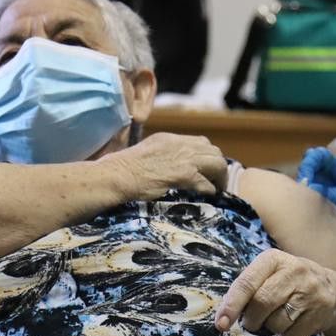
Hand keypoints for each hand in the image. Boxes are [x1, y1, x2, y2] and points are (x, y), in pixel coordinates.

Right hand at [108, 132, 228, 199]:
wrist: (116, 175)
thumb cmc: (122, 169)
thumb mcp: (145, 153)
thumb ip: (161, 156)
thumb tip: (169, 168)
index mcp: (169, 139)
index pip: (200, 142)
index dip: (207, 156)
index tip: (207, 169)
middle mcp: (180, 145)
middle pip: (213, 151)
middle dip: (217, 166)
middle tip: (216, 181)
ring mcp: (183, 159)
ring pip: (217, 163)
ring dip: (219, 178)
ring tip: (216, 189)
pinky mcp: (184, 175)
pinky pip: (207, 183)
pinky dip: (210, 190)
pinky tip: (207, 196)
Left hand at [215, 248, 335, 335]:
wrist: (333, 289)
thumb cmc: (289, 282)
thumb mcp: (270, 272)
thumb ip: (249, 287)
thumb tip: (224, 316)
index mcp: (274, 259)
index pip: (247, 282)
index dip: (232, 305)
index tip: (221, 324)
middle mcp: (294, 272)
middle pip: (261, 303)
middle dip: (251, 319)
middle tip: (252, 322)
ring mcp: (311, 292)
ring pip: (277, 323)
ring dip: (271, 327)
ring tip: (278, 317)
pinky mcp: (321, 313)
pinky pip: (293, 335)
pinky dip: (287, 335)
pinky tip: (294, 322)